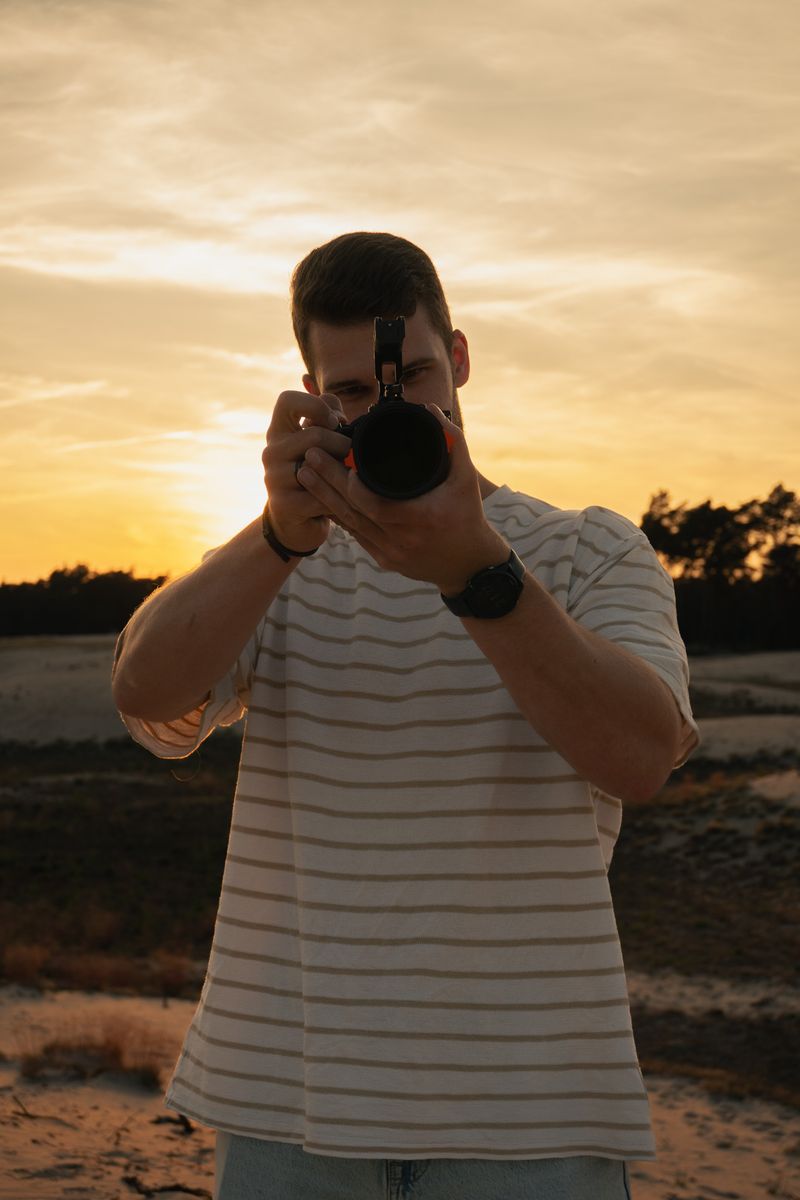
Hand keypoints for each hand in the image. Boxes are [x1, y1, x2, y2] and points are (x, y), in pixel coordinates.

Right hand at [262, 391, 351, 552]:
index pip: (287, 400)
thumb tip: (336, 409)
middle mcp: (271, 452)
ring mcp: (274, 479)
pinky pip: (322, 494)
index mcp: (279, 431)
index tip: (333, 422)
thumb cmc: (313, 475)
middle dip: (343, 445)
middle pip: (315, 435)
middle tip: (352, 457)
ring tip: (349, 476)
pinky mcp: (285, 504)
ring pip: (318, 464)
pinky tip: (342, 500)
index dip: (315, 405)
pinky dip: (338, 497)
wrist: (294, 523)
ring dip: (342, 470)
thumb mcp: (317, 443)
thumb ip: (327, 418)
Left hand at [295, 404, 507, 590]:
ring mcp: (390, 553)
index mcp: (420, 518)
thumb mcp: (466, 478)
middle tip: (309, 456)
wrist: (470, 566)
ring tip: (305, 474)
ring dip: (325, 498)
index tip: (339, 458)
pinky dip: (338, 516)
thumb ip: (453, 441)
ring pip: (349, 525)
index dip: (352, 484)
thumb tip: (429, 409)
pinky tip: (322, 499)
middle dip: (327, 482)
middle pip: (353, 510)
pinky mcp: (385, 561)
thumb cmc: (468, 517)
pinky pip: (355, 536)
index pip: (374, 503)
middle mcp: (401, 539)